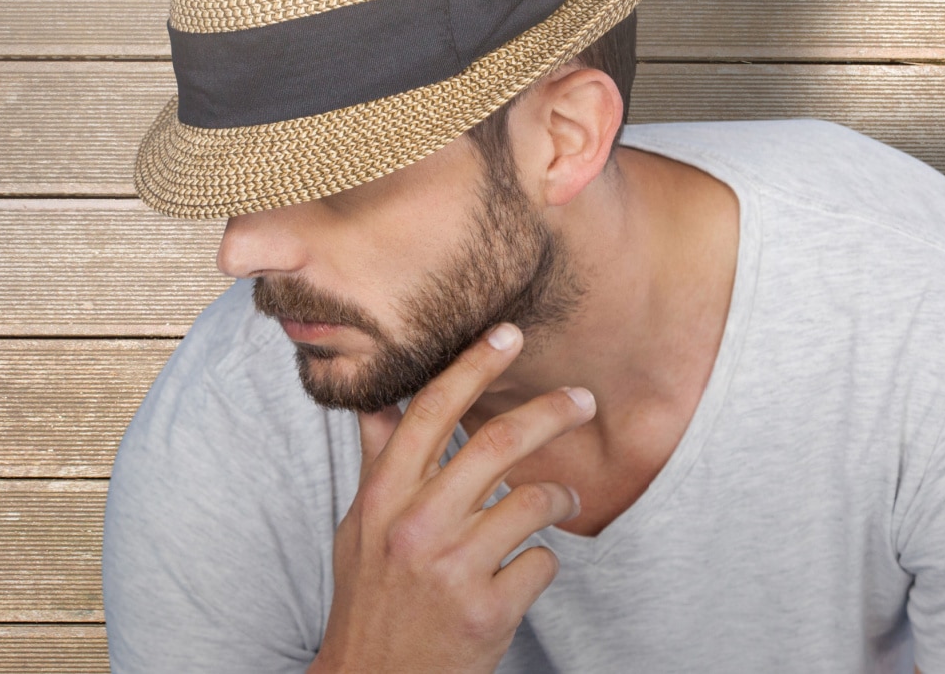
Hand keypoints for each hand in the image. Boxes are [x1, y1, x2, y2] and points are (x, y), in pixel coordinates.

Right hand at [309, 323, 596, 672]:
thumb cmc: (370, 599)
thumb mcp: (360, 527)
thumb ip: (379, 463)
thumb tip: (377, 400)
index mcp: (383, 497)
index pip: (430, 411)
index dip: (473, 365)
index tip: (509, 333)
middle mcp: (415, 526)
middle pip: (496, 444)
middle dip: (552, 413)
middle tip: (584, 399)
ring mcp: (452, 570)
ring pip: (532, 501)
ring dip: (558, 497)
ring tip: (560, 501)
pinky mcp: (487, 612)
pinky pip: (542, 562)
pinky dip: (541, 562)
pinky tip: (522, 573)